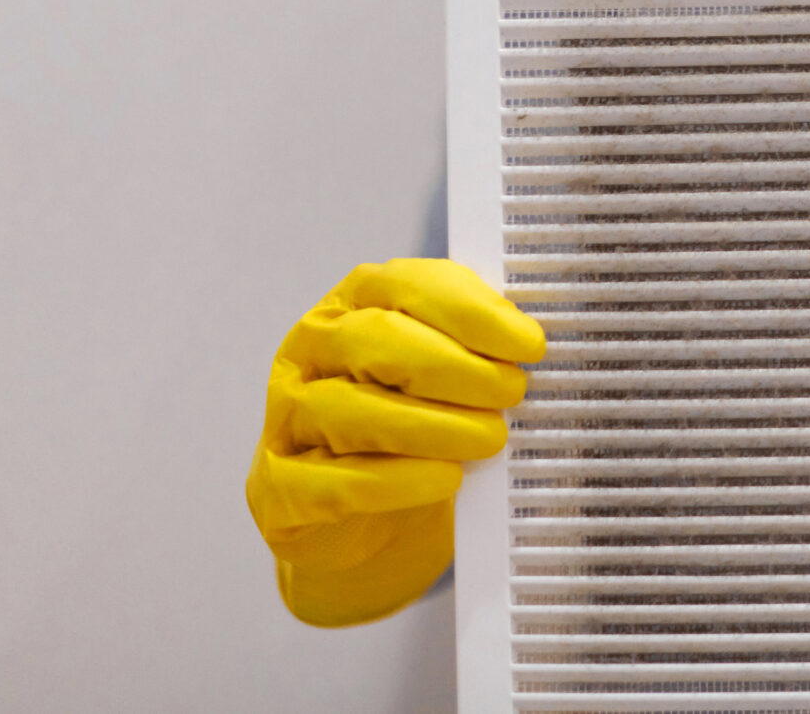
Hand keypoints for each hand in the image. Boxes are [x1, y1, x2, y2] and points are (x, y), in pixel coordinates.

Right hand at [246, 259, 545, 626]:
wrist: (366, 523)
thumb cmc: (411, 428)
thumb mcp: (443, 374)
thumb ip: (476, 345)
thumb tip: (530, 340)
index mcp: (353, 302)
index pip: (408, 286)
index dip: (473, 312)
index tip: (529, 345)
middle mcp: (311, 348)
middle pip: (377, 341)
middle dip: (456, 367)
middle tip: (511, 393)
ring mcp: (287, 416)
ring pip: (352, 410)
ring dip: (433, 425)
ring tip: (490, 439)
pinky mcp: (279, 487)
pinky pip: (334, 482)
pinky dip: (396, 481)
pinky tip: (444, 478)